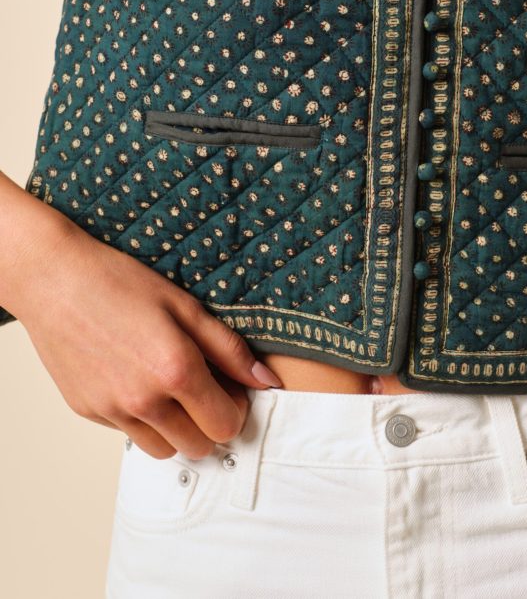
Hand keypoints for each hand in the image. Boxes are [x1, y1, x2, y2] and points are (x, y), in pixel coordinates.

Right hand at [12, 219, 281, 459]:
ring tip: (170, 387)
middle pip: (199, 446)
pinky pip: (128, 433)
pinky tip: (136, 379)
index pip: (226, 426)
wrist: (55, 280)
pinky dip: (142, 419)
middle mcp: (144, 401)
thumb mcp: (186, 306)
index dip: (235, 407)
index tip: (229, 386)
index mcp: (176, 371)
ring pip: (163, 450)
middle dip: (209, 422)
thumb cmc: (120, 282)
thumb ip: (229, 349)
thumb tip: (267, 381)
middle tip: (203, 386)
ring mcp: (113, 411)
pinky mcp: (88, 413)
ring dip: (177, 428)